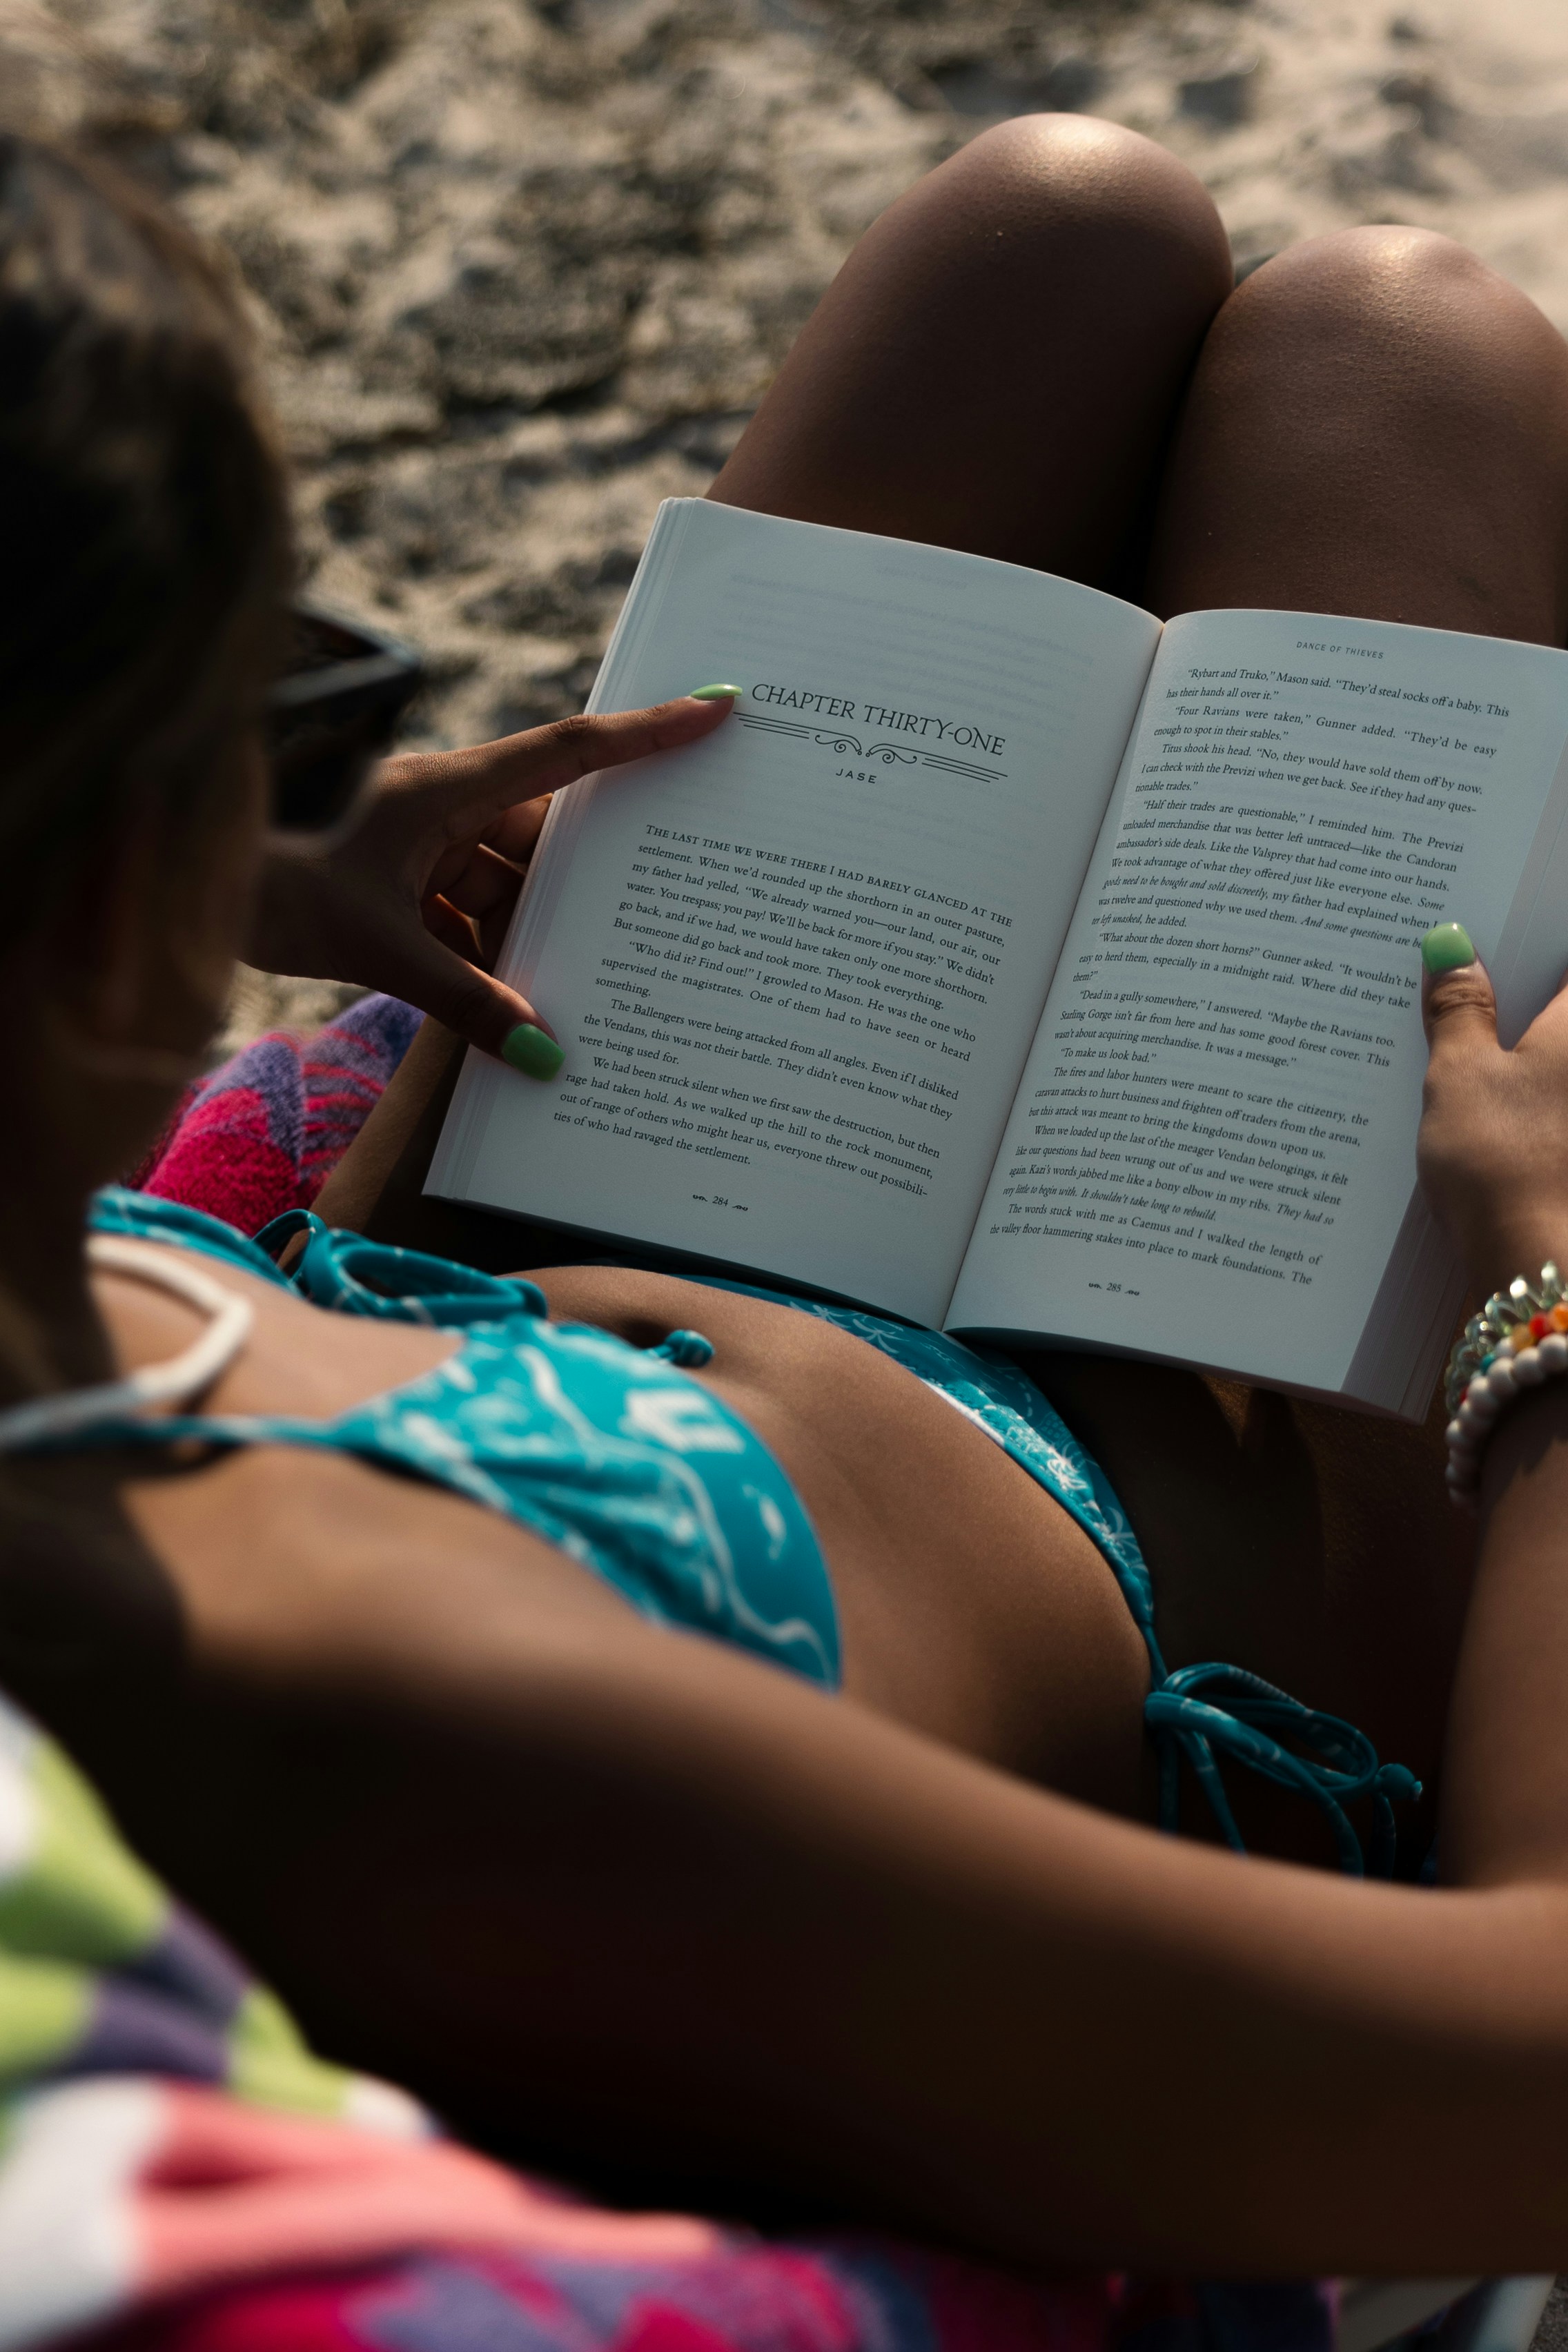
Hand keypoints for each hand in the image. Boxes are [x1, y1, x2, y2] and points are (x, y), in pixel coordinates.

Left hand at [247, 692, 735, 1066]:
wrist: (186, 889)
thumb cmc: (273, 891)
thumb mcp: (382, 948)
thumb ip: (467, 1003)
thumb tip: (543, 1055)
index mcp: (445, 787)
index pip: (569, 752)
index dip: (648, 731)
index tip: (717, 706)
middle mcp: (441, 804)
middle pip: (545, 834)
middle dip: (592, 878)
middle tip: (665, 898)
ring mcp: (419, 842)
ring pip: (507, 883)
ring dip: (534, 935)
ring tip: (584, 985)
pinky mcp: (401, 882)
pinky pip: (468, 915)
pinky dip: (490, 958)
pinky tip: (515, 1009)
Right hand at [1419, 924, 1567, 1286]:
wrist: (1539, 1269)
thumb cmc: (1505, 1165)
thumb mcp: (1461, 1074)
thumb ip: (1459, 1008)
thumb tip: (1452, 950)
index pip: (1555, 952)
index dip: (1519, 941)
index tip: (1477, 937)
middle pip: (1553, 1007)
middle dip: (1508, 995)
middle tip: (1451, 986)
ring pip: (1547, 1057)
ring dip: (1511, 1047)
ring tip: (1451, 1048)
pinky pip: (1546, 1100)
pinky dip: (1522, 1090)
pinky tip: (1478, 1106)